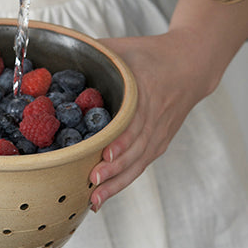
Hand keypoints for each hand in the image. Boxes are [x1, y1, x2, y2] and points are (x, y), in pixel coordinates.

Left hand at [89, 0, 247, 207]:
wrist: (191, 65)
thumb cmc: (151, 55)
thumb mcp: (123, 48)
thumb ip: (94, 54)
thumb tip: (56, 56)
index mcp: (146, 91)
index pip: (135, 119)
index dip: (121, 139)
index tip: (105, 152)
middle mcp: (155, 117)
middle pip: (135, 148)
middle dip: (114, 168)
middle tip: (92, 181)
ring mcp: (159, 134)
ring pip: (138, 163)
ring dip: (116, 183)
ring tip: (95, 199)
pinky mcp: (159, 144)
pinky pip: (140, 166)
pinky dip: (122, 182)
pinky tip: (103, 197)